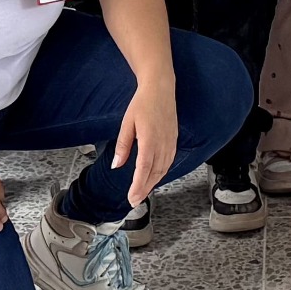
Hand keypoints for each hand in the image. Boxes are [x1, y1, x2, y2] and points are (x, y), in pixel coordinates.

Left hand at [114, 78, 179, 207]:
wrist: (160, 88)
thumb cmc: (142, 103)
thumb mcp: (127, 123)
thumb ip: (123, 146)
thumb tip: (117, 165)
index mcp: (149, 139)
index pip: (144, 169)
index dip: (138, 186)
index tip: (131, 198)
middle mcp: (162, 143)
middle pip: (154, 173)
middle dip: (144, 189)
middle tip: (134, 201)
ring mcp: (170, 142)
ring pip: (163, 169)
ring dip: (152, 183)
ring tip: (142, 193)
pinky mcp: (173, 140)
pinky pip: (168, 162)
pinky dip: (161, 173)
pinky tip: (154, 178)